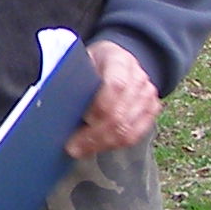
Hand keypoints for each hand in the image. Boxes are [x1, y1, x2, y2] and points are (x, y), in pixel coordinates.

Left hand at [66, 39, 159, 156]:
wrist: (118, 61)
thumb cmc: (94, 64)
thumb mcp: (81, 62)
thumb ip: (75, 79)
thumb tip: (57, 101)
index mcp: (119, 60)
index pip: (116, 86)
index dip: (98, 107)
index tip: (80, 120)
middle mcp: (138, 77)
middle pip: (120, 114)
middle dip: (94, 135)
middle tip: (73, 146)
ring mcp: (147, 94)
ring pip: (127, 129)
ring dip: (101, 144)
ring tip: (81, 149)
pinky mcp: (152, 109)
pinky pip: (136, 135)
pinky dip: (114, 144)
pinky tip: (97, 146)